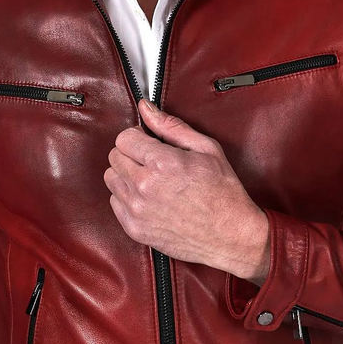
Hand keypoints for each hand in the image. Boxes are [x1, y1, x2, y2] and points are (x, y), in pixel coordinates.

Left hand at [104, 99, 270, 282]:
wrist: (230, 235)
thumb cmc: (223, 192)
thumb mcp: (206, 149)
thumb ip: (171, 126)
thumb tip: (146, 108)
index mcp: (162, 163)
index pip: (123, 138)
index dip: (137, 138)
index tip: (148, 144)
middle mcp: (144, 187)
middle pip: (114, 157)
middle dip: (131, 155)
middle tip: (152, 163)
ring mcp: (137, 210)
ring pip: (112, 180)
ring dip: (126, 176)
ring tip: (151, 181)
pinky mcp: (135, 229)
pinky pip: (115, 203)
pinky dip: (127, 198)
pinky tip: (149, 199)